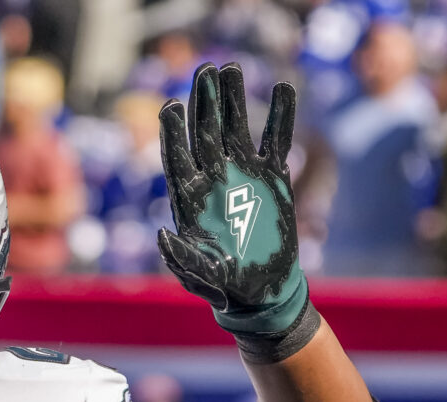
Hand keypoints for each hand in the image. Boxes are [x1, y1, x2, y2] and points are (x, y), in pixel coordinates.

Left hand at [158, 63, 307, 338]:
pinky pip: (277, 140)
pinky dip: (281, 115)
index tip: (170, 107)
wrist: (260, 289)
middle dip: (203, 103)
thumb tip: (162, 236)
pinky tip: (284, 88)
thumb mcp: (199, 275)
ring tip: (231, 67)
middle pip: (204, 133)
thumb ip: (181, 258)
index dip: (173, 133)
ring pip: (236, 128)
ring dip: (234, 99)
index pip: (177, 159)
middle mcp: (213, 180)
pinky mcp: (272, 177)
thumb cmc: (222, 286)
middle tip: (203, 71)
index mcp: (189, 199)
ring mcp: (242, 175)